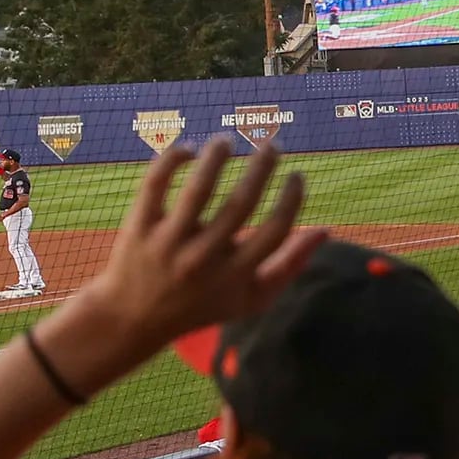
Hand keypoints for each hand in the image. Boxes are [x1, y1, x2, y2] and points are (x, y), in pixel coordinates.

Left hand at [82, 139, 319, 350]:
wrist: (133, 318)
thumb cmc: (203, 305)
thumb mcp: (251, 298)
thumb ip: (289, 265)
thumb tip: (325, 231)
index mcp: (236, 275)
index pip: (275, 230)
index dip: (291, 198)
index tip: (297, 176)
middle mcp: (204, 259)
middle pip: (241, 205)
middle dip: (262, 169)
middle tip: (272, 145)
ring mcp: (169, 243)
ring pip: (198, 190)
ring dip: (216, 158)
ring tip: (227, 140)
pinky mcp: (139, 229)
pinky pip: (155, 186)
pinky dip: (171, 161)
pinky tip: (188, 150)